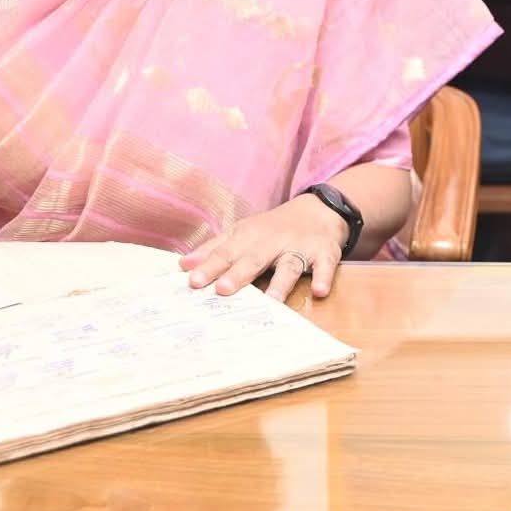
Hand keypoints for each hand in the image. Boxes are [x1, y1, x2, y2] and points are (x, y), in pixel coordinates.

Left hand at [180, 198, 346, 301]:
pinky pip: (326, 265)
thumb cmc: (273, 228)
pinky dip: (324, 277)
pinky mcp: (325, 252)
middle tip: (222, 289)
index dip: (210, 267)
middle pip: (255, 258)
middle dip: (239, 273)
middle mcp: (273, 241)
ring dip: (280, 282)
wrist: (319, 210)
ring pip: (289, 265)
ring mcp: (300, 247)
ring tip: (271, 300)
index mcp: (250, 236)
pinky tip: (320, 291)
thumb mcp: (243, 232)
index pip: (226, 252)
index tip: (192, 281)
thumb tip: (184, 265)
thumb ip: (215, 249)